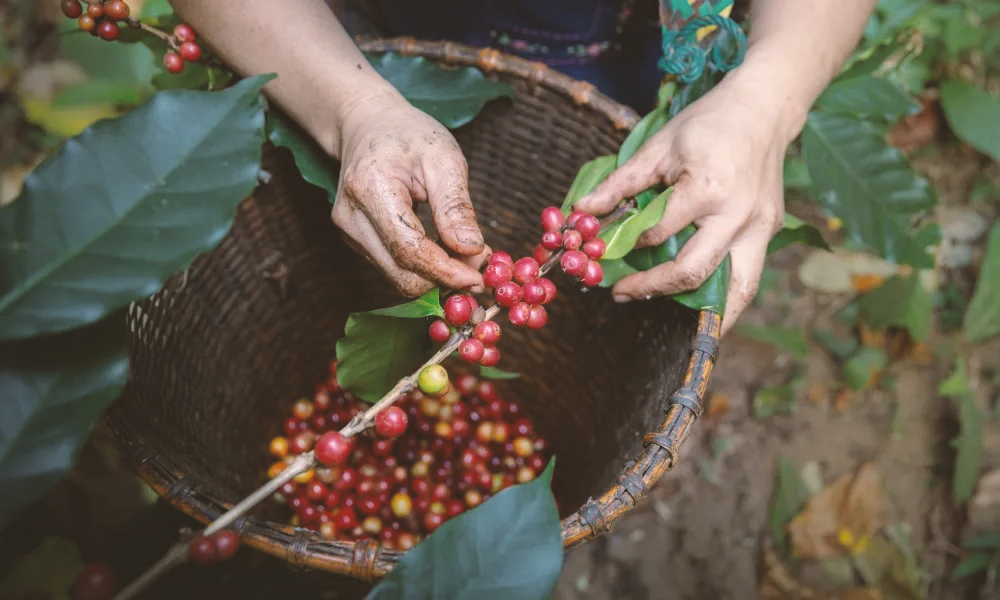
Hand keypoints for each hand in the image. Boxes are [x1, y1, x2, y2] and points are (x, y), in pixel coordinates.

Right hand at [332, 91, 488, 296]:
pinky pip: (393, 269)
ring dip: (435, 275)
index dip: (446, 271)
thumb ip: (456, 206)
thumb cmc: (408, 135)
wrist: (368, 125)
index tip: (479, 278)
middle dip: (444, 277)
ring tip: (465, 254)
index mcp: (370, 189)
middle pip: (401, 274)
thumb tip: (472, 249)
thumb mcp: (444, 158)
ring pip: (398, 277)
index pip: (409, 250)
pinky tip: (443, 249)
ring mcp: (349, 232)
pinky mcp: (355, 241)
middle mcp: (351, 217)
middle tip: (479, 264)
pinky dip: (423, 268)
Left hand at [575, 76, 792, 334]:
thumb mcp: (658, 147)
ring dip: (704, 314)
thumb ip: (620, 184)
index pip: (657, 234)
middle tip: (622, 293)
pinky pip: (749, 277)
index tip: (604, 254)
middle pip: (692, 272)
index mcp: (707, 190)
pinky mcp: (770, 231)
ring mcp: (760, 227)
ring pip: (735, 290)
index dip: (626, 245)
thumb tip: (581, 212)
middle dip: (652, 288)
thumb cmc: (707, 123)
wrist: (763, 108)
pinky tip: (705, 308)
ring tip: (671, 324)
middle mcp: (737, 215)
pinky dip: (729, 300)